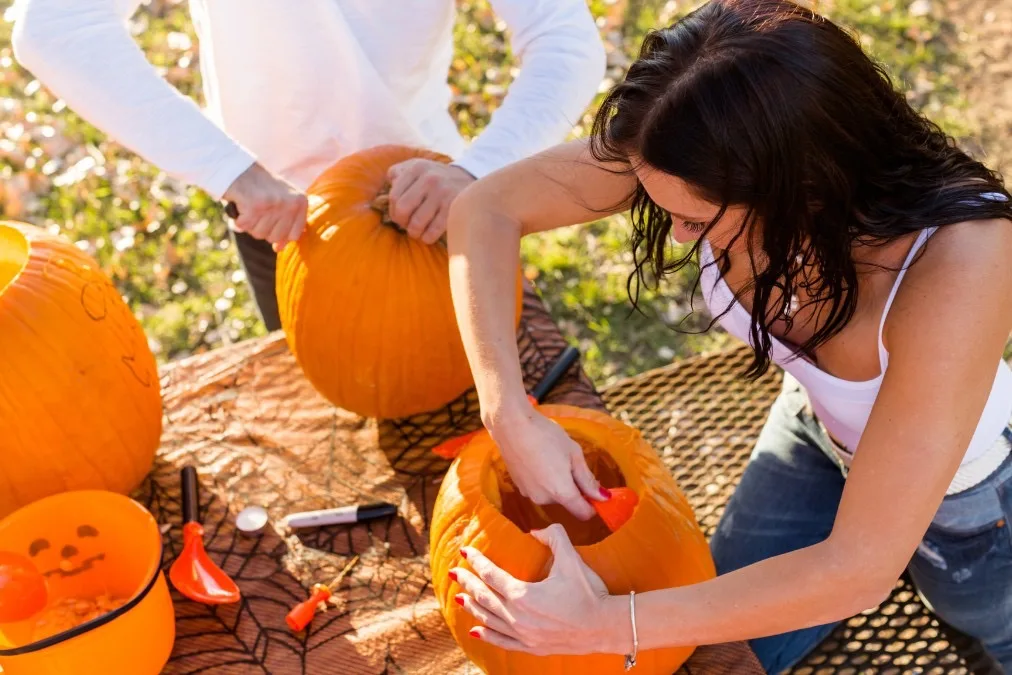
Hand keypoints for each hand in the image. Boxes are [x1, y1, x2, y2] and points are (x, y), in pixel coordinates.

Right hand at [223, 162, 307, 250]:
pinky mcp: (255, 206)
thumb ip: (285, 225)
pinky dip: (239, 220)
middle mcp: (290, 203)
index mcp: (300, 202)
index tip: (270, 225)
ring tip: (250, 207)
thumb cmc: (260, 188)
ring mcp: (274, 204)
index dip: (280, 236)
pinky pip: (245, 227)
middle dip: (262, 228)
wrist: (238, 168)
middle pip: (275, 237)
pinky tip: (241, 206)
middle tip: (257, 211)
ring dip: (250, 224)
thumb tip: (278, 248)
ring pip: (259, 234)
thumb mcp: (281, 202)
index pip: (294, 235)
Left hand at [387, 159, 474, 243]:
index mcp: (417, 168)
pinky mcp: (454, 208)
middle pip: (402, 209)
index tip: (400, 215)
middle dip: (402, 222)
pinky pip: (433, 231)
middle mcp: (429, 179)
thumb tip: (389, 184)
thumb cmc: (435, 176)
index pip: (394, 196)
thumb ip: (398, 173)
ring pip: (416, 223)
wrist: (469, 178)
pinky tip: (428, 235)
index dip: (393, 211)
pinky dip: (427, 237)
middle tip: (407, 224)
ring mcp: (443, 194)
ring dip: (414, 232)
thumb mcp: (417, 166)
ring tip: (417, 231)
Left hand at [452, 525, 625, 655]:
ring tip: (460, 597)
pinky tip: (476, 630)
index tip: (465, 551)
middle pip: (485, 597)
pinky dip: (487, 634)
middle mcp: (517, 617)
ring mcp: (523, 635)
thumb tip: (535, 531)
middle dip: (468, 583)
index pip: (491, 575)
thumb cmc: (589, 592)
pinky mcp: (531, 647)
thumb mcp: (572, 559)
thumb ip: (554, 537)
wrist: (605, 626)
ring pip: (489, 619)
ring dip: (473, 607)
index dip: (477, 562)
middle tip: (455, 572)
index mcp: (523, 594)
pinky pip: (502, 641)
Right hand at [490, 406, 605, 519]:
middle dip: (573, 487)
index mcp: (561, 492)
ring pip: (552, 495)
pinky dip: (543, 479)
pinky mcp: (519, 487)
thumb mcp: (574, 454)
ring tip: (551, 457)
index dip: (593, 505)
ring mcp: (529, 494)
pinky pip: (539, 489)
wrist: (511, 425)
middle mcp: (544, 499)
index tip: (596, 491)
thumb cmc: (546, 435)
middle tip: (570, 462)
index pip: (583, 513)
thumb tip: (603, 498)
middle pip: (567, 502)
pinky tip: (538, 459)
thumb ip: (588, 479)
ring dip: (557, 483)